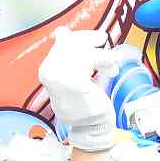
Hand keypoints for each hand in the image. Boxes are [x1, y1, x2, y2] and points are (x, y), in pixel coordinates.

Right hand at [36, 27, 120, 152]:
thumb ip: (68, 56)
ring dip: (102, 56)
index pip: (62, 42)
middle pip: (72, 43)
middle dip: (91, 41)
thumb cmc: (85, 103)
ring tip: (111, 64)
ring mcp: (61, 79)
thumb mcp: (73, 76)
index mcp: (47, 70)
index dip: (81, 36)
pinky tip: (112, 69)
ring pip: (84, 51)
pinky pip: (93, 61)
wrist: (91, 128)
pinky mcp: (76, 84)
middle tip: (104, 41)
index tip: (97, 39)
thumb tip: (60, 31)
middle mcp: (49, 73)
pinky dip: (107, 62)